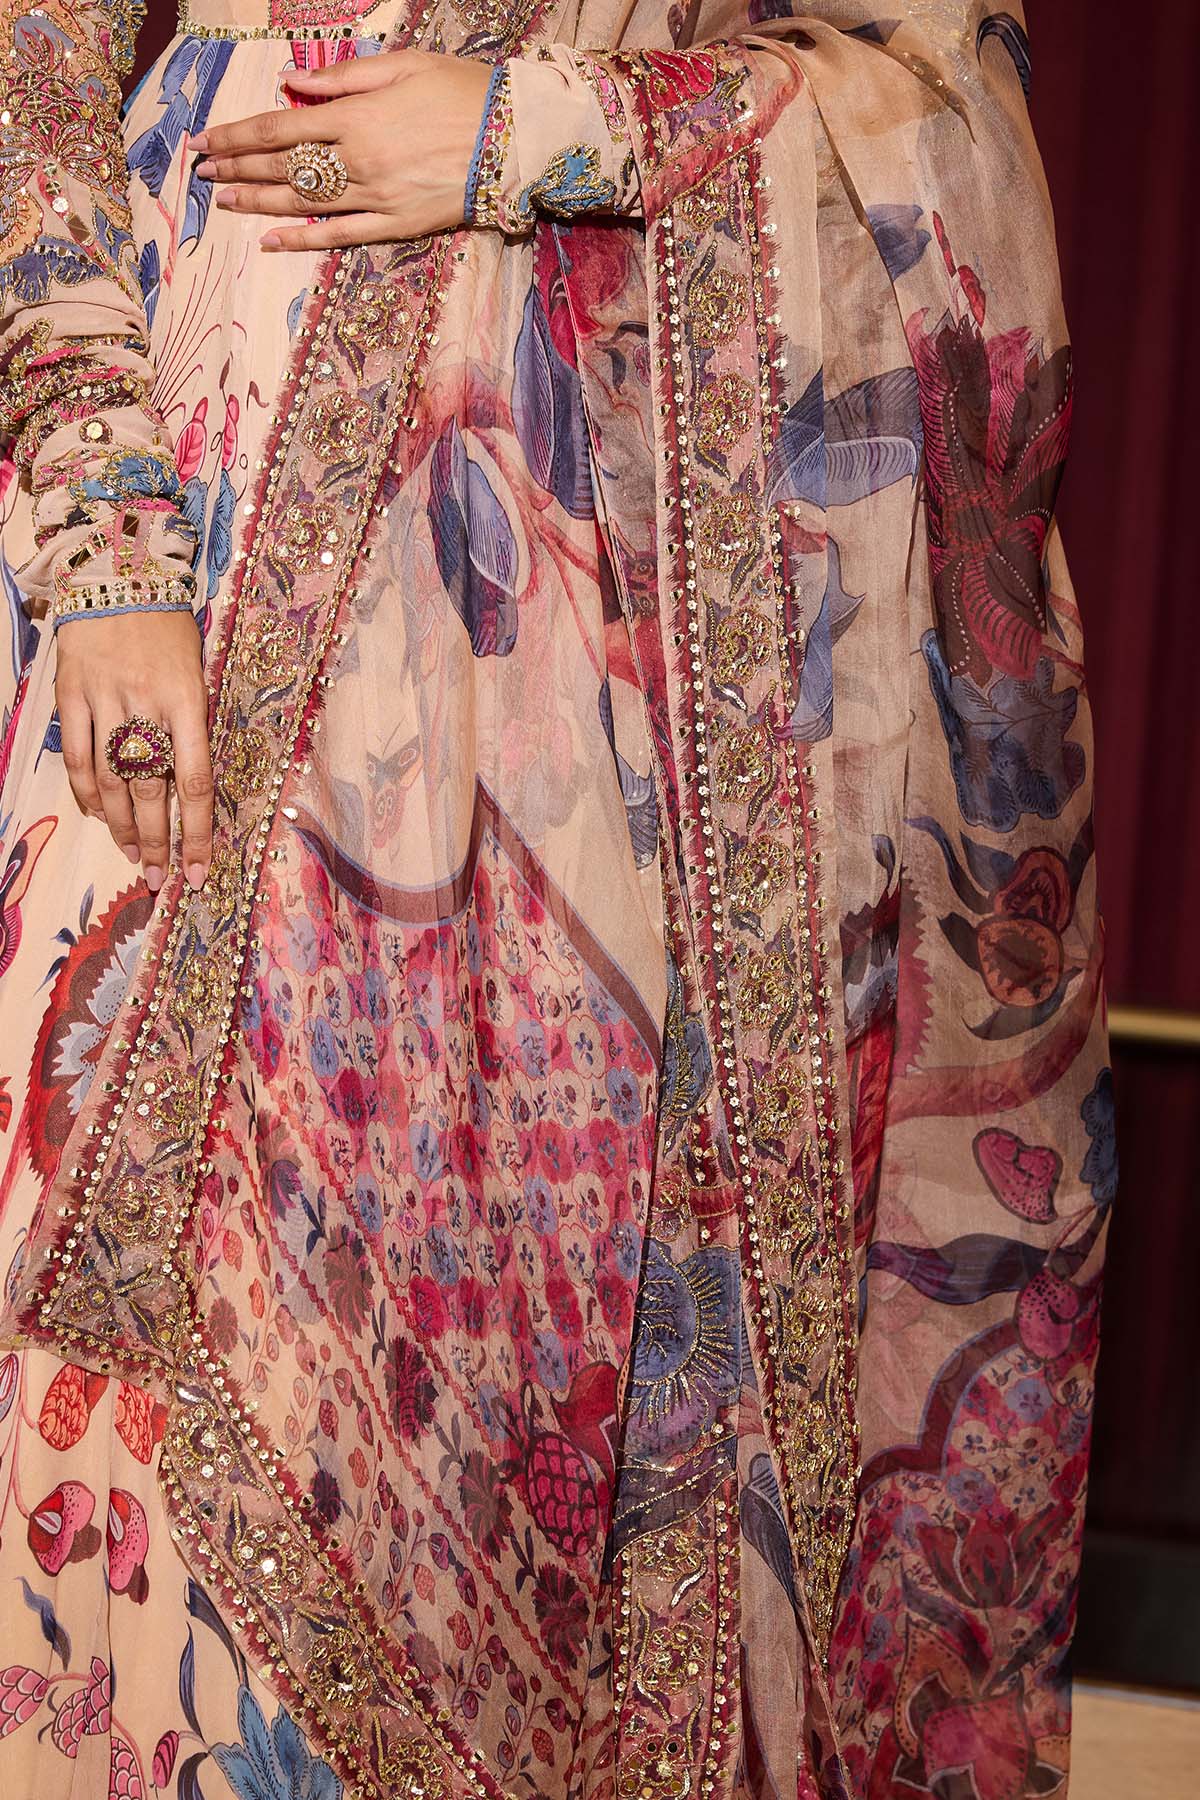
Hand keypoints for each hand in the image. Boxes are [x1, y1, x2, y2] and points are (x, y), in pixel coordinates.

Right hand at [55, 612, 213, 894]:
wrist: (120, 574)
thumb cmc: (169, 628)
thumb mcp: (198, 672)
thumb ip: (193, 725)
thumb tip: (189, 787)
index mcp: (188, 700)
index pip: (196, 781)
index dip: (199, 833)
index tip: (200, 870)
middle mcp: (146, 704)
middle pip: (152, 790)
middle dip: (158, 843)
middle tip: (159, 876)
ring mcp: (105, 699)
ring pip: (111, 780)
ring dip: (122, 825)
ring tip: (131, 854)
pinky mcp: (72, 695)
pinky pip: (75, 756)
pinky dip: (85, 792)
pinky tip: (98, 815)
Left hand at [191, 50, 492, 252]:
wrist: (516, 137)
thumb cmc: (462, 92)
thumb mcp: (402, 65)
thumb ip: (342, 77)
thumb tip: (291, 84)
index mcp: (354, 117)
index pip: (277, 129)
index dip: (235, 136)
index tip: (204, 140)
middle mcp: (357, 161)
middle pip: (281, 169)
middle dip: (236, 169)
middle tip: (202, 172)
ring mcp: (376, 198)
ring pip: (303, 204)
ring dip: (258, 203)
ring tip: (224, 200)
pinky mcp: (397, 225)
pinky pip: (341, 236)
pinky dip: (303, 240)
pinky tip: (272, 241)